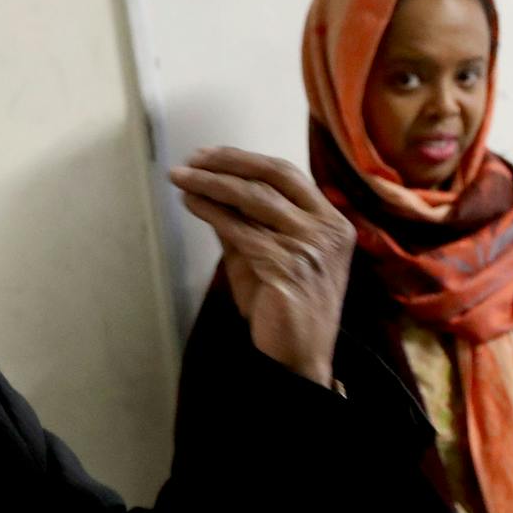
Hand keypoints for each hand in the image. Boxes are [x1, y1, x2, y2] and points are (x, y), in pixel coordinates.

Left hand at [169, 147, 353, 386]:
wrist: (297, 357)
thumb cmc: (281, 309)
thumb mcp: (265, 257)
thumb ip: (247, 224)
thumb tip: (212, 191)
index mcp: (331, 222)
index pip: (287, 175)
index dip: (245, 160)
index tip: (210, 154)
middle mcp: (327, 229)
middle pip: (272, 178)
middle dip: (227, 164)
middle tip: (191, 160)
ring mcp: (310, 247)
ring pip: (253, 200)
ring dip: (211, 184)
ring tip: (180, 178)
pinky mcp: (287, 267)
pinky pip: (241, 230)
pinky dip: (211, 212)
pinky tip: (191, 204)